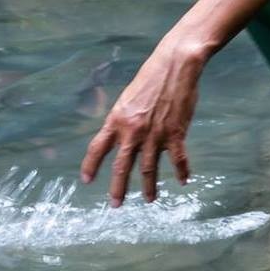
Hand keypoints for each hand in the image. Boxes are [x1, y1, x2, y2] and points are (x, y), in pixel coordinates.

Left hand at [79, 40, 205, 204]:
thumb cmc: (151, 78)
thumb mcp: (128, 98)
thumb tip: (121, 137)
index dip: (90, 165)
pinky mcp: (175, 133)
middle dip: (118, 188)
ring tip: (150, 200)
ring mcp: (154, 134)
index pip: (98, 147)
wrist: (174, 66)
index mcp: (117, 119)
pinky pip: (178, 160)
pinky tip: (183, 181)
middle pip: (121, 166)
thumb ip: (124, 120)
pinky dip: (181, 172)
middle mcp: (133, 130)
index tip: (86, 180)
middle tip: (115, 204)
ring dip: (149, 187)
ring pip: (148, 168)